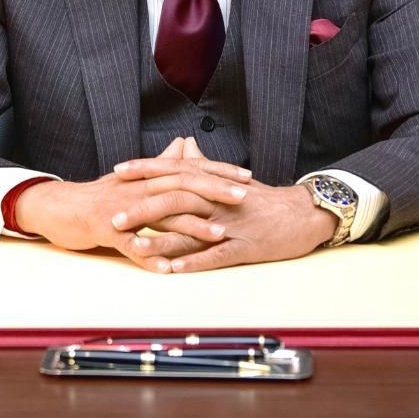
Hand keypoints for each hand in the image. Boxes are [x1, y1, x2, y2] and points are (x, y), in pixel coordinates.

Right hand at [12, 136, 252, 272]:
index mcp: (149, 177)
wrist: (60, 207)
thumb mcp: (133, 177)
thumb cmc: (100, 195)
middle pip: (183, 185)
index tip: (247, 176)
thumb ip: (162, 163)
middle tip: (245, 197)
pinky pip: (131, 246)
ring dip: (192, 226)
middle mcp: (140, 188)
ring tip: (219, 236)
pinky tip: (169, 269)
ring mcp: (123, 210)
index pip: (190, 169)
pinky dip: (150, 258)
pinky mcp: (106, 231)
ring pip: (162, 215)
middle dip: (215, 191)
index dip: (219, 172)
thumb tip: (184, 144)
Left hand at [111, 157, 336, 272]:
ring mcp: (232, 224)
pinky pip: (215, 256)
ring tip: (132, 245)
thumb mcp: (234, 179)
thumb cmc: (265, 199)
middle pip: (177, 198)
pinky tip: (171, 270)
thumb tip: (185, 148)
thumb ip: (205, 164)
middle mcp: (220, 199)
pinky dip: (193, 262)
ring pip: (191, 228)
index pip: (175, 170)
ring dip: (160, 238)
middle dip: (143, 207)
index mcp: (215, 181)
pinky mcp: (246, 246)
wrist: (304, 214)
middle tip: (114, 216)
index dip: (146, 170)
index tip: (118, 172)